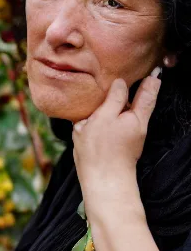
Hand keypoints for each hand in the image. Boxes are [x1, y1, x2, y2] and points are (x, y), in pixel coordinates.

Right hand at [72, 71, 160, 191]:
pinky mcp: (116, 144)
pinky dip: (110, 115)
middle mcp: (135, 126)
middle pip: (138, 102)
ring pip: (124, 113)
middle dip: (136, 89)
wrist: (102, 180)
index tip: (153, 70)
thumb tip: (121, 83)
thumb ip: (114, 99)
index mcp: (136, 117)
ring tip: (112, 90)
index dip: (150, 81)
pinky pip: (115, 123)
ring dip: (120, 102)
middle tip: (137, 75)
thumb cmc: (101, 150)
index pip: (148, 94)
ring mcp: (126, 136)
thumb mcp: (103, 118)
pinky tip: (97, 113)